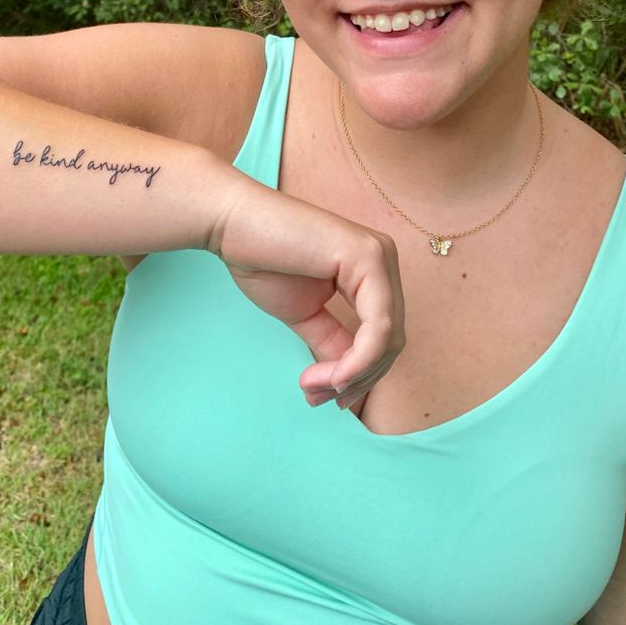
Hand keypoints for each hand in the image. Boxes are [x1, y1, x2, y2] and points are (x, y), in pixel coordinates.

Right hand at [212, 178, 404, 410]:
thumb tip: (348, 381)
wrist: (233, 225)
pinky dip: (357, 361)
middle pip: (392, 341)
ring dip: (353, 375)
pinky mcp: (367, 258)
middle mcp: (384, 259)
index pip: (384, 336)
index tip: (321, 397)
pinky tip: (329, 376)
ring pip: (390, 339)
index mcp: (371, 271)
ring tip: (314, 387)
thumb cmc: (263, 261)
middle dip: (356, 380)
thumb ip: (332, 342)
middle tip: (317, 399)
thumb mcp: (306, 314)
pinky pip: (379, 327)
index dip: (359, 374)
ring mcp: (379, 256)